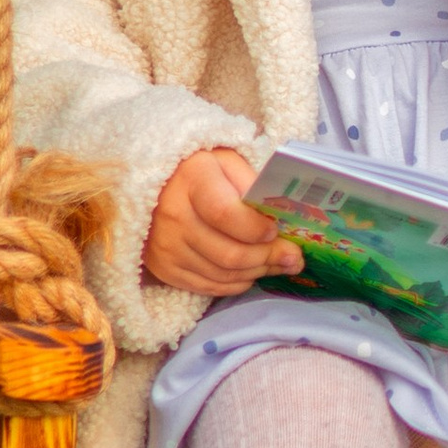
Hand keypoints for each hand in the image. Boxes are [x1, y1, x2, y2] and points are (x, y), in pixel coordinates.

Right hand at [143, 144, 300, 296]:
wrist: (154, 187)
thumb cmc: (200, 171)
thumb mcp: (227, 161)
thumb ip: (252, 184)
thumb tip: (280, 216)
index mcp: (192, 180)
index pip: (225, 214)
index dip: (255, 228)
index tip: (275, 230)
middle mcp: (173, 216)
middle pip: (229, 252)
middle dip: (269, 257)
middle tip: (293, 258)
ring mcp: (167, 247)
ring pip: (223, 273)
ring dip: (257, 272)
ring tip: (278, 264)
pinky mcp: (164, 269)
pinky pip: (208, 286)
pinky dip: (236, 283)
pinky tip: (252, 273)